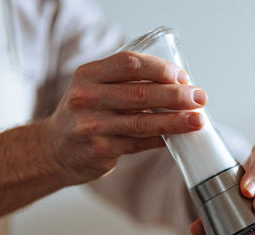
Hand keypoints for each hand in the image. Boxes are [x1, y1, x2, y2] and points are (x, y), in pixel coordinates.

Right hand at [40, 51, 206, 184]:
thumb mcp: (94, 89)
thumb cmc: (84, 115)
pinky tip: (177, 137)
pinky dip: (161, 139)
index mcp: (88, 75)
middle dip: (176, 95)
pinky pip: (138, 143)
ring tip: (197, 120)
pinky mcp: (100, 150)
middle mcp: (87, 98)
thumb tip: (177, 84)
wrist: (54, 150)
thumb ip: (125, 83)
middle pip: (140, 93)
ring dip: (175, 121)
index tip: (183, 76)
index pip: (130, 64)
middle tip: (200, 97)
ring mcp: (92, 125)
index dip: (160, 69)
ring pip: (142, 121)